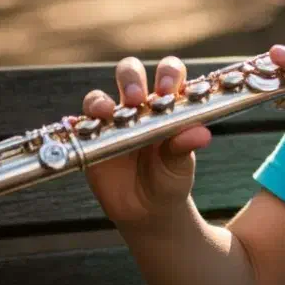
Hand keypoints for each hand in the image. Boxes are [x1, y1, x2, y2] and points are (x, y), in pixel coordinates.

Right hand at [80, 55, 211, 231]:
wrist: (148, 211)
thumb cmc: (170, 178)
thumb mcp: (181, 164)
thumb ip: (186, 146)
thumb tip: (202, 133)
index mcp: (167, 105)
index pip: (168, 74)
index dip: (167, 74)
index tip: (168, 90)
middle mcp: (139, 106)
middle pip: (130, 73)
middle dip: (130, 78)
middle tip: (136, 99)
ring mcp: (113, 121)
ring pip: (100, 96)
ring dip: (102, 101)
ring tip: (109, 114)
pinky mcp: (91, 139)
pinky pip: (82, 124)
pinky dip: (83, 124)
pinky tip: (88, 131)